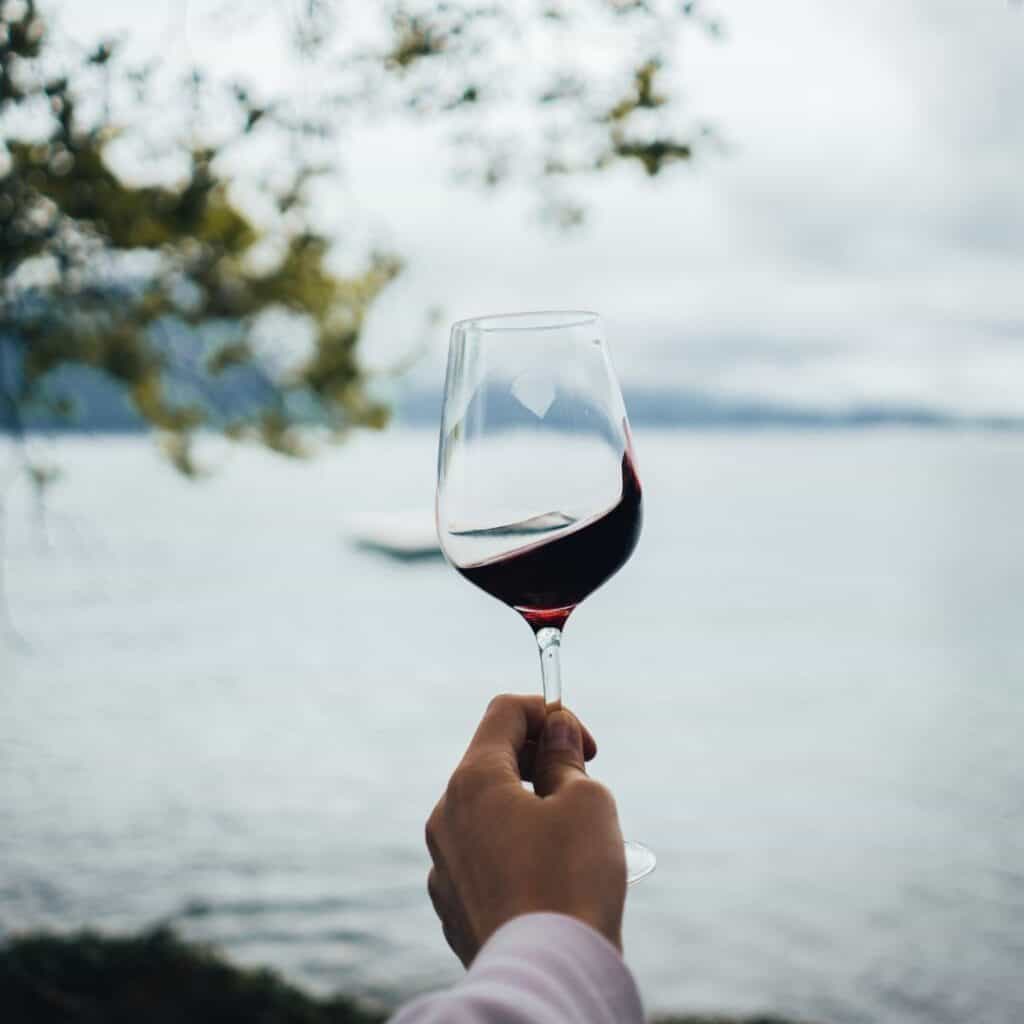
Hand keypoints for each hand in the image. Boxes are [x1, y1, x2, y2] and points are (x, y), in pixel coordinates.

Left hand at [425, 694, 626, 966]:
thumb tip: (557, 733)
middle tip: (583, 787)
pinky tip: (548, 880)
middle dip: (540, 762)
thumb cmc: (571, 882)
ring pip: (488, 812)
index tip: (585, 745)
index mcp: (473, 781)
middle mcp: (446, 816)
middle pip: (492, 761)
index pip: (505, 713)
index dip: (550, 713)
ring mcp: (443, 864)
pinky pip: (483, 858)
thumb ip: (567, 758)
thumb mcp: (587, 802)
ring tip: (572, 840)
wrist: (546, 975)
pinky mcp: (451, 905)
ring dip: (528, 808)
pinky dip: (514, 851)